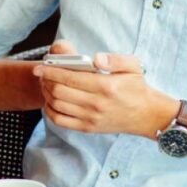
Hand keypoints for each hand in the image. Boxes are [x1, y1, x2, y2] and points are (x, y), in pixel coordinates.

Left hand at [33, 43, 176, 137]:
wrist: (146, 115)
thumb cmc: (137, 88)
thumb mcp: (133, 67)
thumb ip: (115, 59)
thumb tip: (96, 58)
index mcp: (105, 86)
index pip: (70, 77)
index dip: (51, 71)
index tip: (40, 66)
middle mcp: (96, 103)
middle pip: (59, 91)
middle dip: (46, 81)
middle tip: (42, 74)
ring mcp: (91, 118)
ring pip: (57, 105)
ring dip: (47, 93)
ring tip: (46, 84)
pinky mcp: (87, 128)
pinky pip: (60, 120)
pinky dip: (50, 110)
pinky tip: (51, 101)